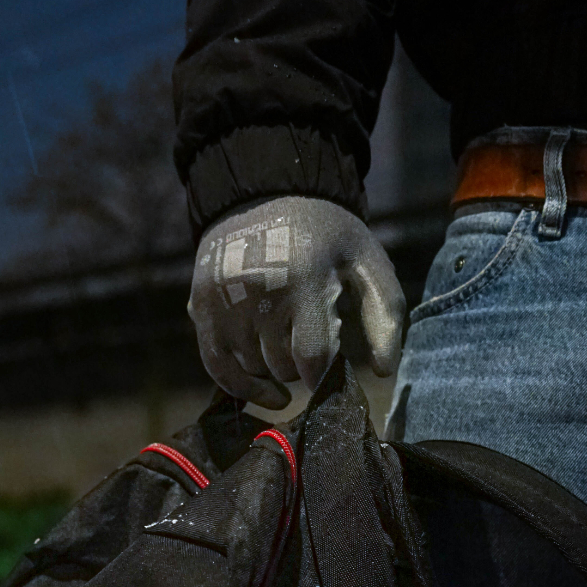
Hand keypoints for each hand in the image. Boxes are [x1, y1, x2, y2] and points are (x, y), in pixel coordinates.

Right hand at [188, 196, 406, 409]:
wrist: (266, 192)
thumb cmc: (326, 236)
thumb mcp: (366, 261)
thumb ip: (385, 314)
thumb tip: (383, 372)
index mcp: (304, 278)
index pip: (312, 356)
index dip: (324, 376)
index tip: (332, 376)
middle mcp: (259, 291)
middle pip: (282, 366)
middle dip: (302, 366)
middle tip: (310, 344)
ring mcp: (226, 299)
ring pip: (253, 369)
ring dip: (274, 371)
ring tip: (289, 349)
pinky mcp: (201, 306)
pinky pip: (217, 366)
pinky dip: (241, 388)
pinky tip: (266, 393)